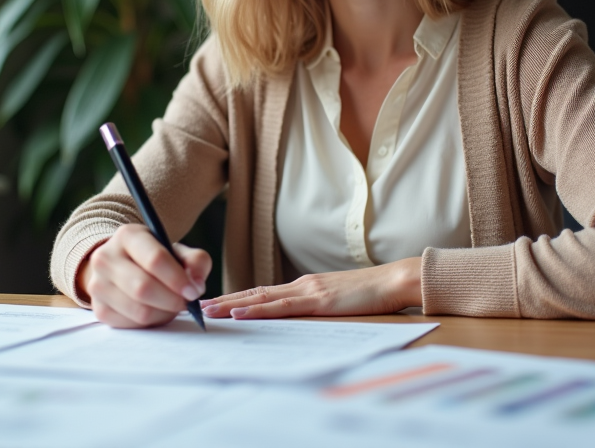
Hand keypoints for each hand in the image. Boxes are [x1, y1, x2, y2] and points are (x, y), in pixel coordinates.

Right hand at [78, 223, 211, 328]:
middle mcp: (105, 257)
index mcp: (128, 235)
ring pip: (139, 311)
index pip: (155, 259)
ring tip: (171, 305)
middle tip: (186, 302)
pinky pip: (131, 325)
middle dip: (172, 300)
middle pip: (143, 288)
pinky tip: (155, 310)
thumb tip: (196, 284)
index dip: (178, 279)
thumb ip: (196, 261)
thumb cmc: (155, 258)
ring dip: (164, 313)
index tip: (194, 291)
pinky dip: (151, 322)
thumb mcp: (177, 251)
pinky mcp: (98, 309)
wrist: (123, 266)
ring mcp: (97, 284)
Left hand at [200, 257, 421, 319]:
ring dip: (233, 303)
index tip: (217, 302)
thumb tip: (303, 315)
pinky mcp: (319, 300)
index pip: (265, 292)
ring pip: (262, 297)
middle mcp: (302, 285)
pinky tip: (241, 313)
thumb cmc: (371, 293)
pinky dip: (258, 309)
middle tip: (200, 305)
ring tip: (209, 309)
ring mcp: (309, 290)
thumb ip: (319, 305)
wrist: (394, 280)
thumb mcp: (339, 300)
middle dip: (227, 299)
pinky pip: (281, 307)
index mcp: (306, 286)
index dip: (240, 297)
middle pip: (256, 292)